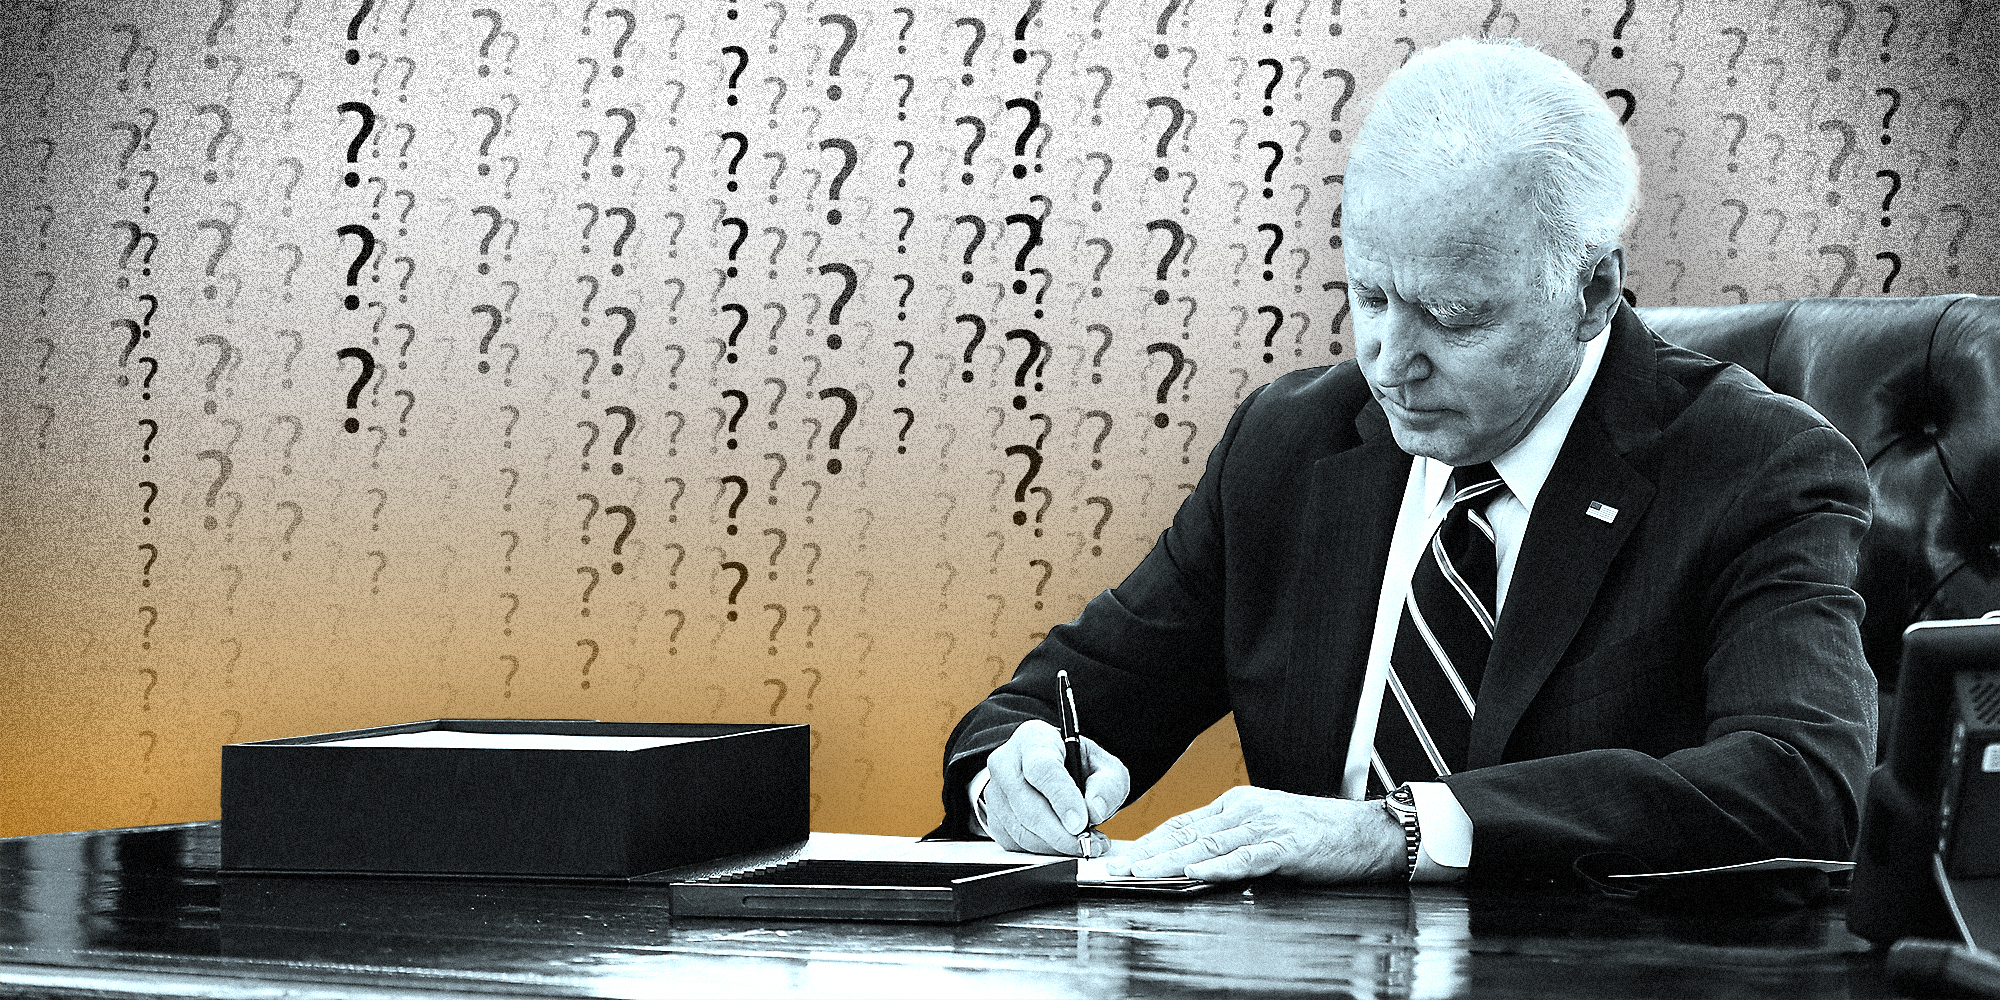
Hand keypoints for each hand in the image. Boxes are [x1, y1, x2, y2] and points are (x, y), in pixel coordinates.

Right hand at [980, 719, 1129, 855]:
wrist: (1053, 770)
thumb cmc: (1077, 765)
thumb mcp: (1105, 767)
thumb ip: (1107, 786)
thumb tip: (1094, 811)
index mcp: (1034, 739)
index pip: (1042, 769)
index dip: (1061, 798)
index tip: (1081, 823)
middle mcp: (1006, 762)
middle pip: (1028, 805)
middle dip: (1062, 833)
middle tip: (1089, 844)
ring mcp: (995, 791)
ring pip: (1022, 829)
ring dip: (1056, 846)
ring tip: (1085, 844)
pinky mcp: (993, 817)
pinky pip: (1016, 843)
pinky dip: (1044, 851)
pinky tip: (1064, 844)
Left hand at [1100, 786, 1404, 882]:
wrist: (1365, 831)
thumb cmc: (1315, 835)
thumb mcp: (1263, 831)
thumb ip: (1229, 843)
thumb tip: (1189, 862)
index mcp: (1235, 805)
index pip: (1181, 824)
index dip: (1148, 841)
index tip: (1119, 856)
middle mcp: (1243, 810)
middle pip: (1185, 833)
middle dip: (1147, 852)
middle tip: (1114, 867)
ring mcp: (1263, 826)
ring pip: (1207, 845)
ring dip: (1169, 860)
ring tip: (1140, 872)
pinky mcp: (1284, 846)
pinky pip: (1245, 857)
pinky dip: (1218, 866)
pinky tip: (1194, 873)